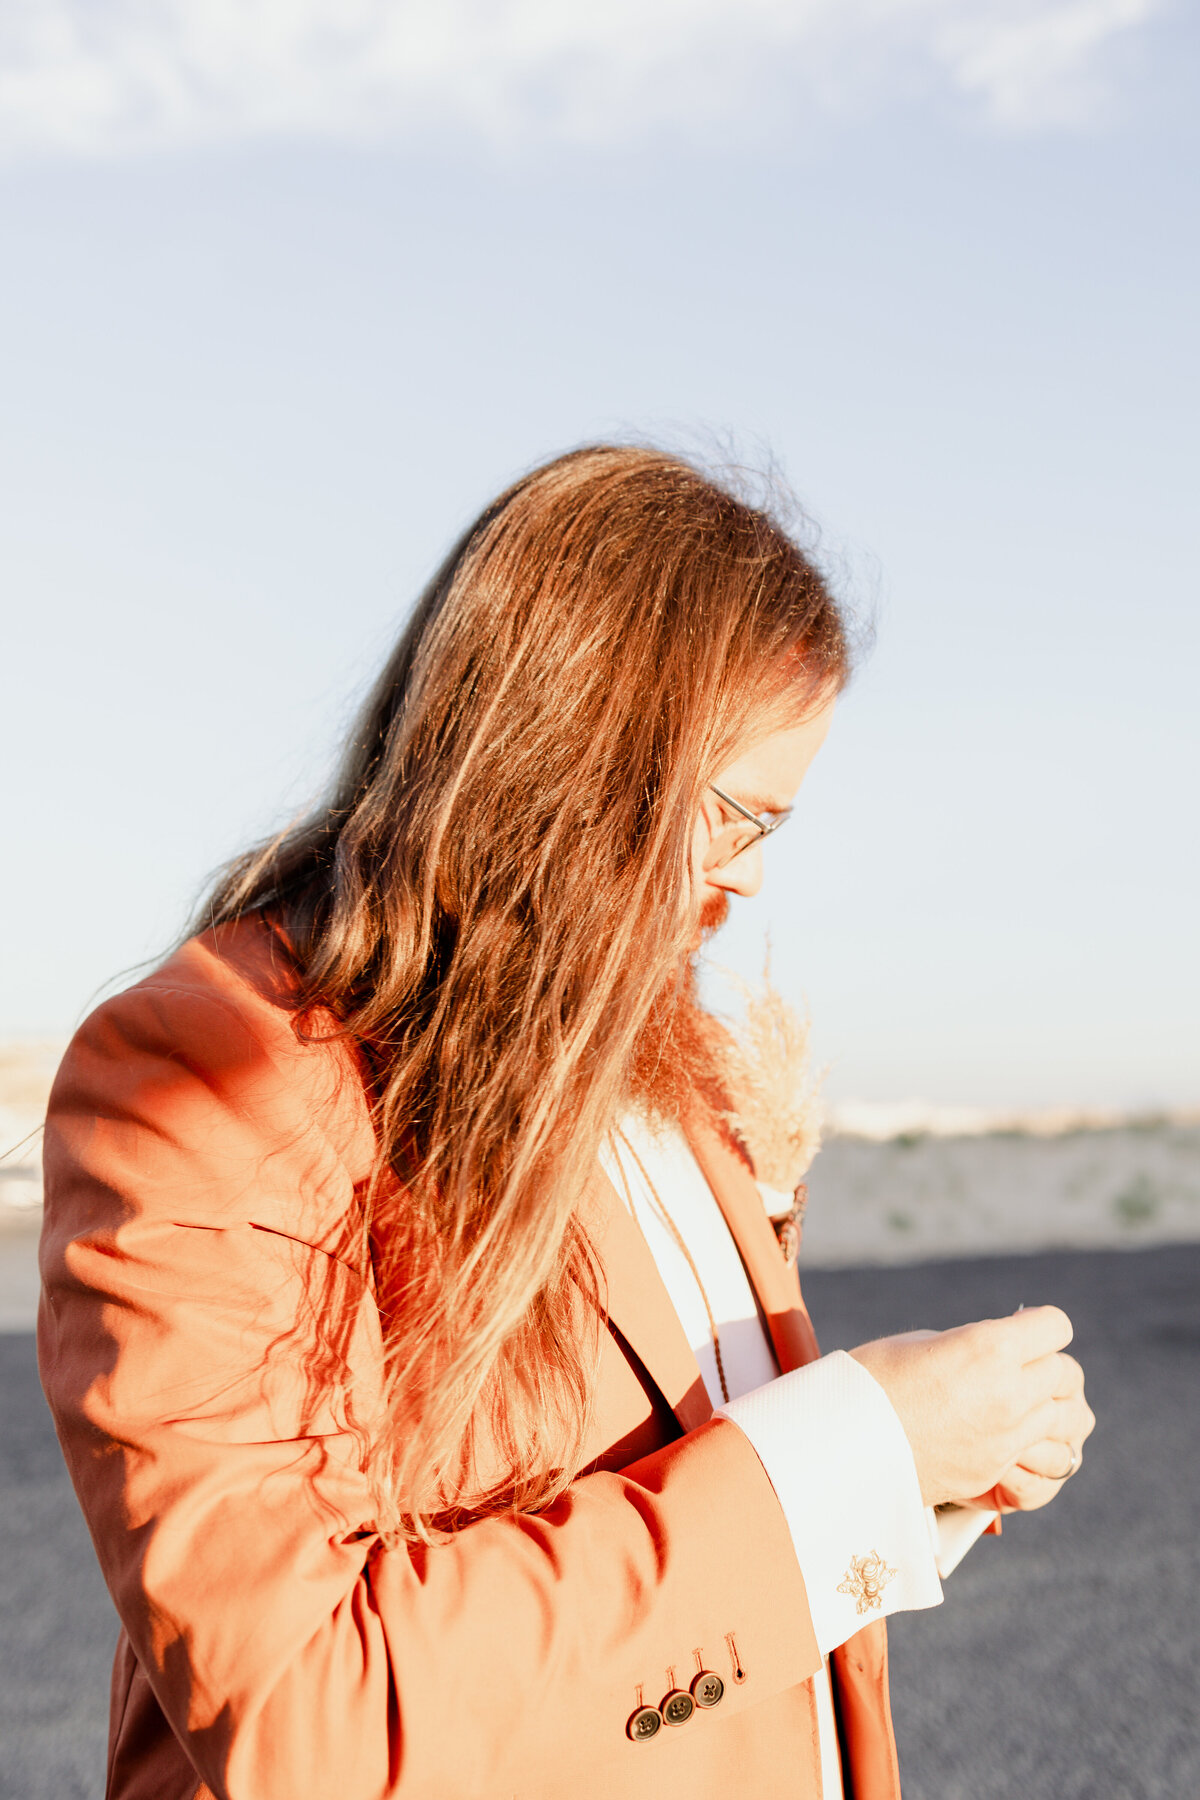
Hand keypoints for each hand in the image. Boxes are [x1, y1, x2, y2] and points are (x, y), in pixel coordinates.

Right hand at [850, 1307, 1095, 1510]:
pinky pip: (1049, 1461)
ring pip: (1073, 1418)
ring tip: (1036, 1405)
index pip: (1056, 1326)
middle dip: (1050, 1364)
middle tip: (1027, 1365)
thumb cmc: (873, 1379)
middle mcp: (1008, 1392)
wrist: (842, 1441)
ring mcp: (1007, 1438)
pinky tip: (1027, 1442)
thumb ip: (977, 1346)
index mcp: (989, 1347)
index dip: (1040, 1326)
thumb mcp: (927, 1342)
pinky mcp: (997, 1473)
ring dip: (1058, 1407)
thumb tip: (1003, 1354)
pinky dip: (1044, 1449)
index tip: (1024, 1330)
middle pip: (1068, 1372)